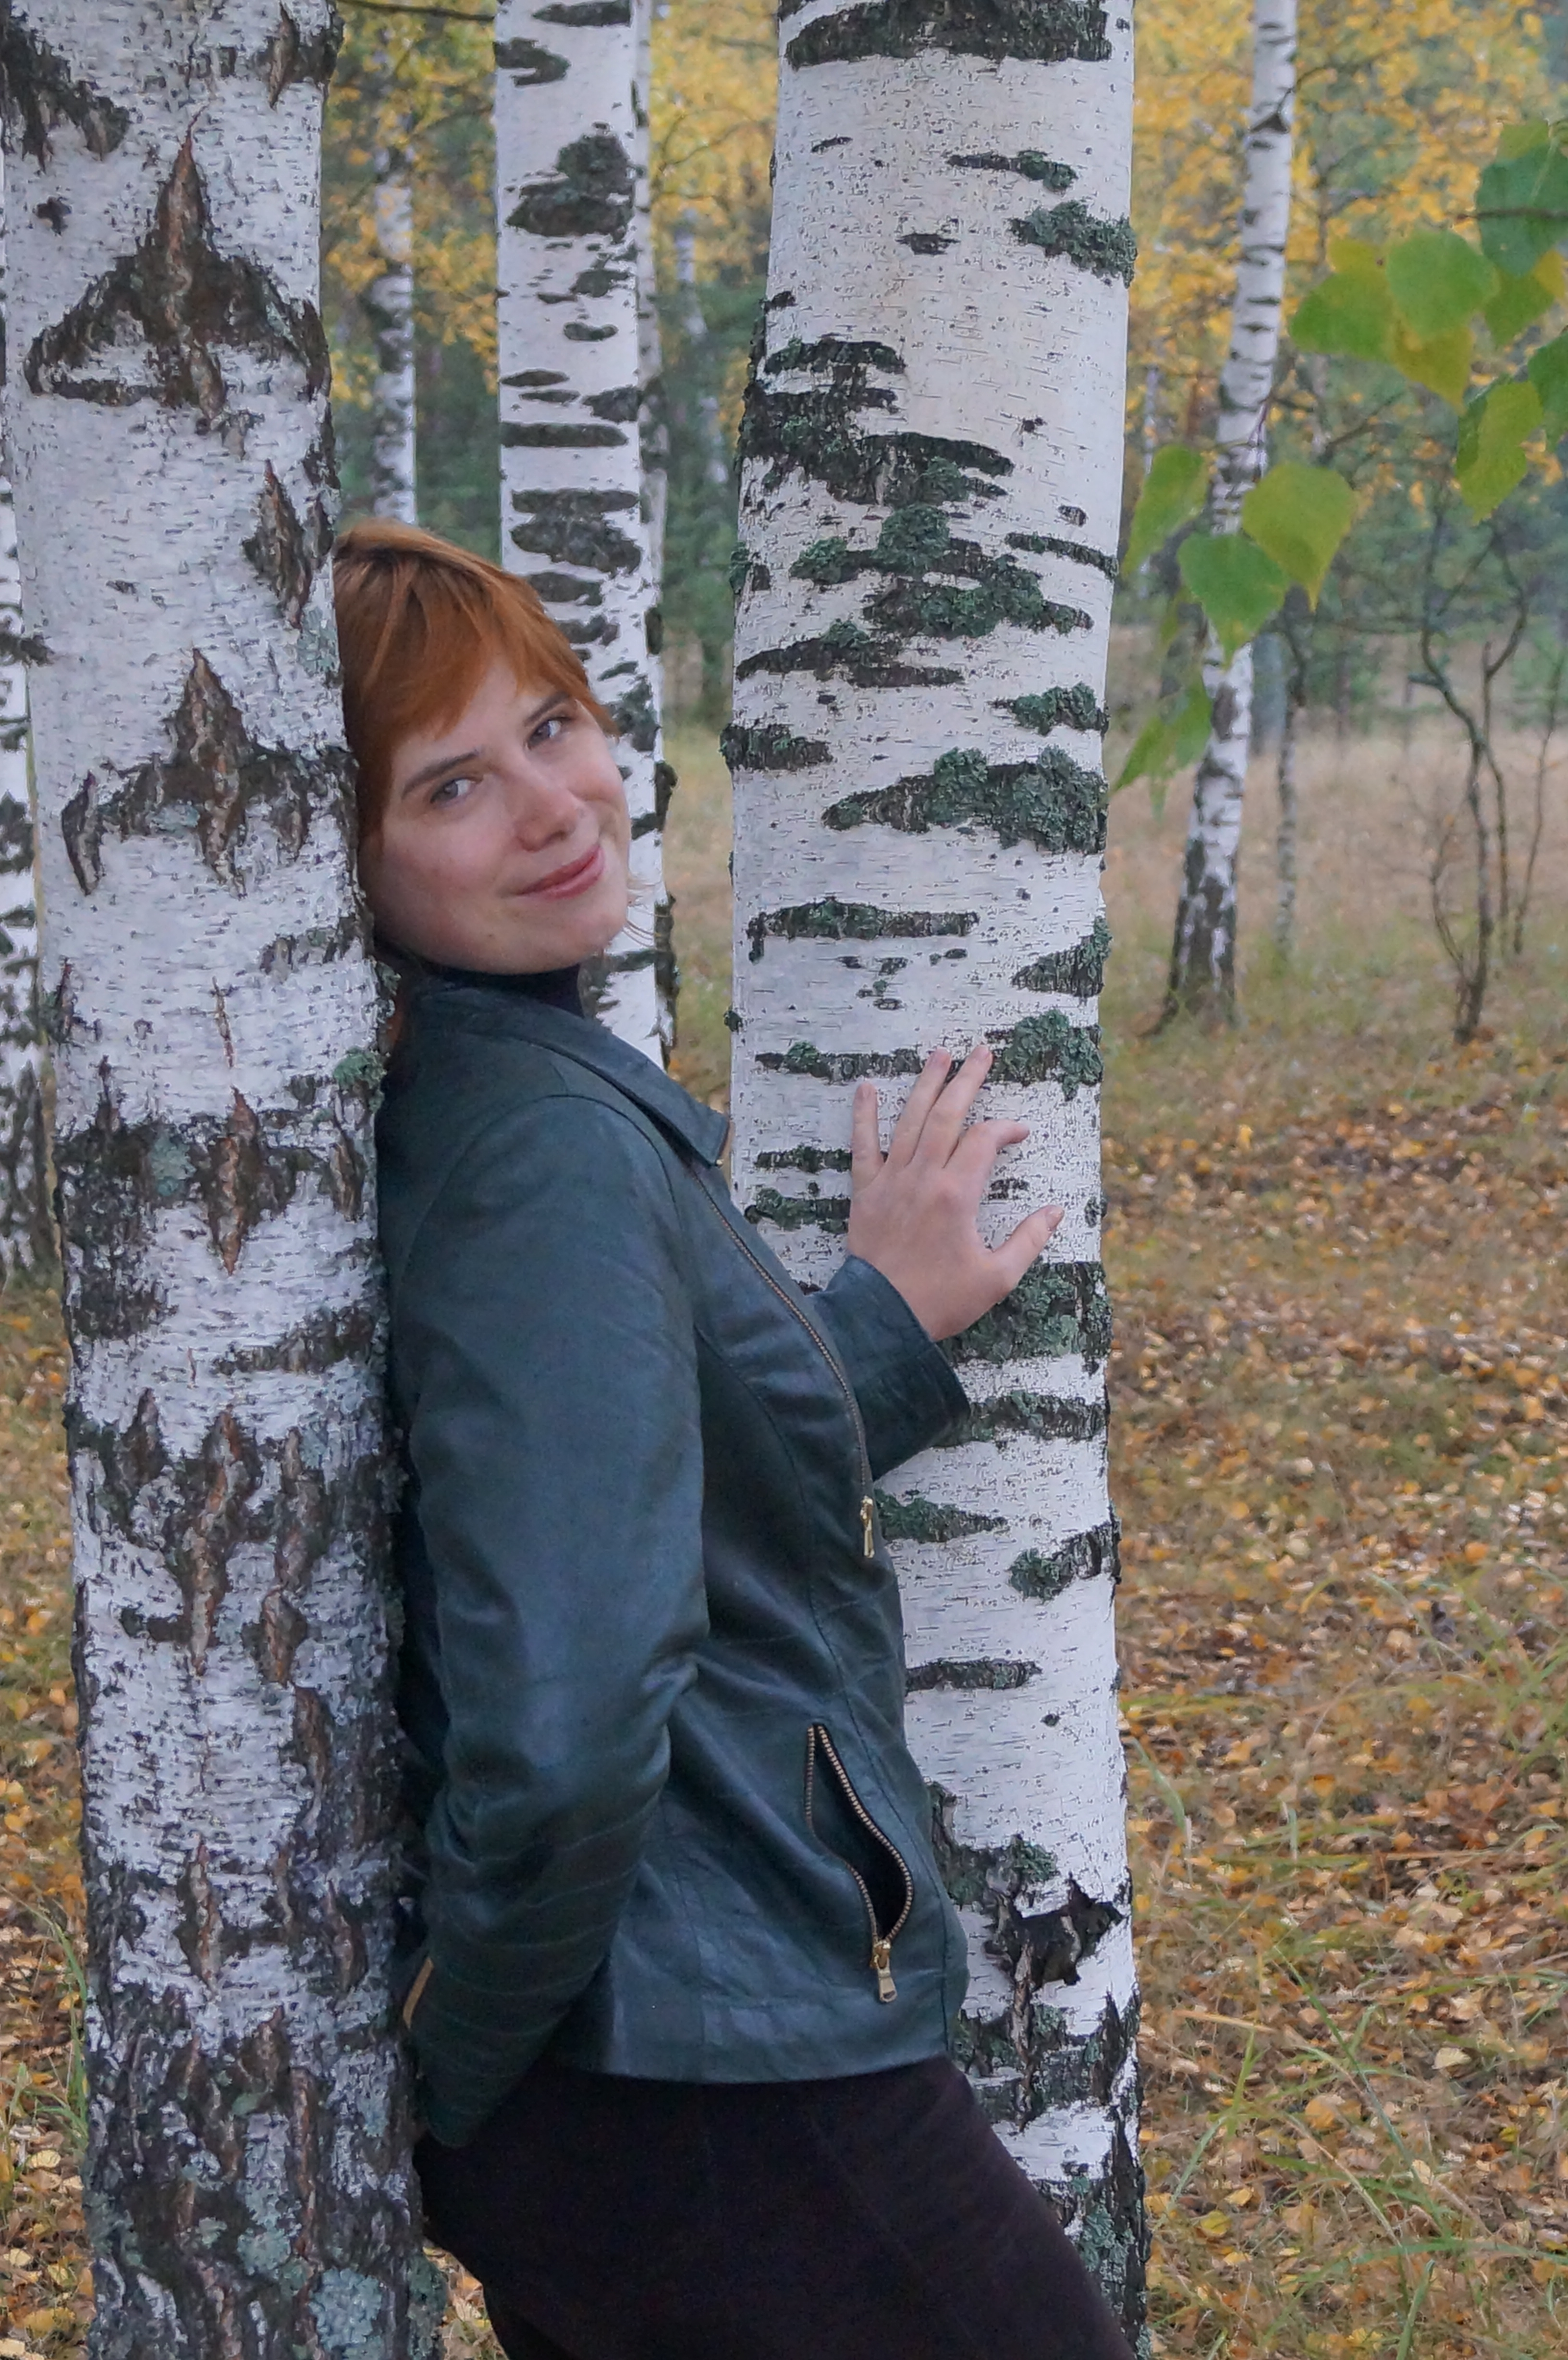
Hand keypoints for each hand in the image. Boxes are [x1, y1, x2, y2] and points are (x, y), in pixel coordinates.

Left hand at [846, 1046, 1062, 1341]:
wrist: (881, 1318)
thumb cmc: (941, 1301)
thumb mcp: (997, 1278)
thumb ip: (1029, 1240)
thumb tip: (1055, 1211)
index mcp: (957, 1195)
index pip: (984, 1141)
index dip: (1005, 1129)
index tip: (1020, 1133)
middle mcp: (923, 1177)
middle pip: (948, 1115)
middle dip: (967, 1080)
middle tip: (981, 1052)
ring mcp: (891, 1180)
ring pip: (910, 1120)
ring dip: (925, 1084)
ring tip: (939, 1054)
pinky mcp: (866, 1192)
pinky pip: (862, 1146)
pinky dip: (863, 1116)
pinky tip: (865, 1088)